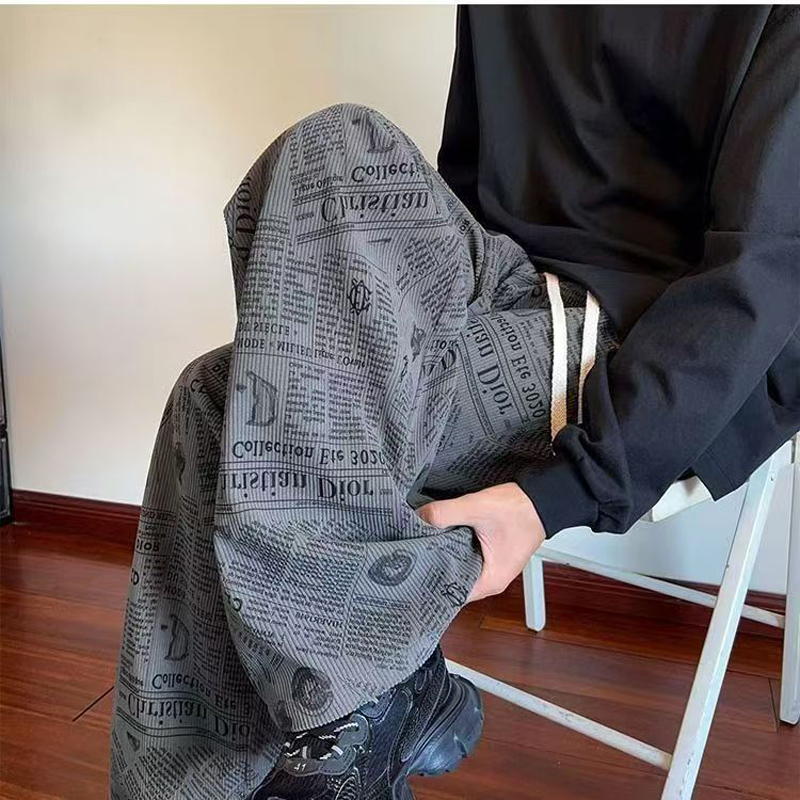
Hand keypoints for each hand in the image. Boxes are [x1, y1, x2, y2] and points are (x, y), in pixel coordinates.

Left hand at [417, 482, 545, 602]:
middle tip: (409, 555)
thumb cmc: (521, 510)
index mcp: (490, 581)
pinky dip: (452, 545)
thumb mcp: (477, 508)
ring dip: (442, 553)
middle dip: (431, 565)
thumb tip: (419, 517)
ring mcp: (490, 565)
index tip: (411, 572)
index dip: (429, 583)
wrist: (544, 496)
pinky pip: (464, 554)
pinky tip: (438, 535)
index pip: (451, 593)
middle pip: (452, 579)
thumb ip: (445, 513)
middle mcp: (490, 578)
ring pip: (457, 565)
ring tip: (419, 544)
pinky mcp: (489, 552)